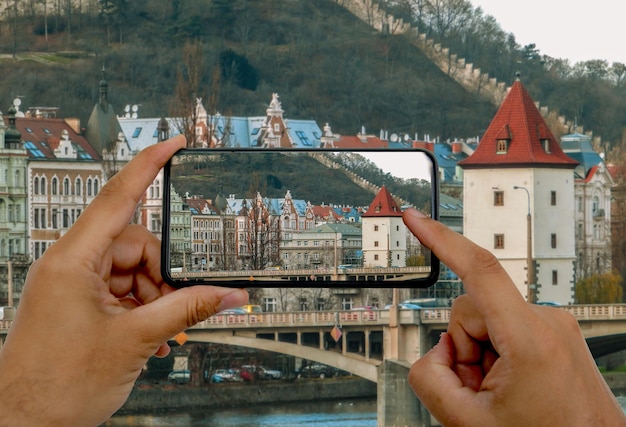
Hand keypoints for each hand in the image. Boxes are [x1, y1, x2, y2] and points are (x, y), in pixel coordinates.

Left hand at [0, 135, 248, 425]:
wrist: (24, 424)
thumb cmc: (56, 386)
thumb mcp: (136, 341)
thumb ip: (188, 309)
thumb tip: (230, 295)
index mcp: (72, 261)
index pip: (118, 197)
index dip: (149, 165)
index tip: (173, 144)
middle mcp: (70, 266)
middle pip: (136, 244)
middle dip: (163, 274)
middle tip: (176, 304)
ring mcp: (73, 285)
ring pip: (133, 269)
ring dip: (155, 297)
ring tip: (159, 330)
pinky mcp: (78, 303)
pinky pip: (123, 290)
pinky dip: (142, 308)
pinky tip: (150, 334)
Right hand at [402, 208, 624, 426]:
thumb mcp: (469, 423)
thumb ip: (429, 380)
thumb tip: (435, 353)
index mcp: (531, 339)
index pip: (480, 270)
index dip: (441, 239)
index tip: (417, 219)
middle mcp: (547, 321)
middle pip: (471, 311)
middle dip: (464, 349)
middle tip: (481, 390)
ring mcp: (554, 325)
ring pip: (487, 321)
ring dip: (481, 356)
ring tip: (501, 392)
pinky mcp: (554, 331)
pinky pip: (506, 328)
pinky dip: (498, 355)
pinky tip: (513, 385)